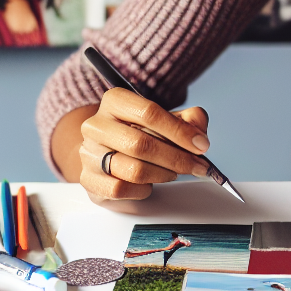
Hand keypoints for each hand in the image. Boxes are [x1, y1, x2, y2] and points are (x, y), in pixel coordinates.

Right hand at [78, 88, 212, 201]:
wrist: (110, 151)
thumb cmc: (142, 133)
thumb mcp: (169, 120)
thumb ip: (190, 120)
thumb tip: (199, 136)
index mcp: (115, 101)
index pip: (149, 113)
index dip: (180, 131)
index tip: (201, 145)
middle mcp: (96, 125)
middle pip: (141, 144)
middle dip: (177, 158)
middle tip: (197, 166)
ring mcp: (89, 153)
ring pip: (133, 170)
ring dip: (163, 174)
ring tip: (173, 173)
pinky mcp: (88, 179)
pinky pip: (121, 189)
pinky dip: (143, 190)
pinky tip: (149, 184)